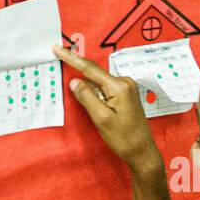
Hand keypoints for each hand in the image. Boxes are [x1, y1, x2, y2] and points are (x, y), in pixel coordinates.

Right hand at [54, 45, 162, 176]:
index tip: (57, 48)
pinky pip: (105, 88)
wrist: (142, 152)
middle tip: (61, 64)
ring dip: (88, 88)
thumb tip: (74, 81)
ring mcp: (127, 87)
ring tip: (89, 105)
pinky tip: (94, 104)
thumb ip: (87, 97)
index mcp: (119, 86)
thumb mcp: (101, 119)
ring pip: (99, 82)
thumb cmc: (123, 138)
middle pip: (94, 74)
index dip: (71, 58)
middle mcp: (124, 82)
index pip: (90, 69)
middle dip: (78, 72)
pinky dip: (95, 92)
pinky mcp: (126, 94)